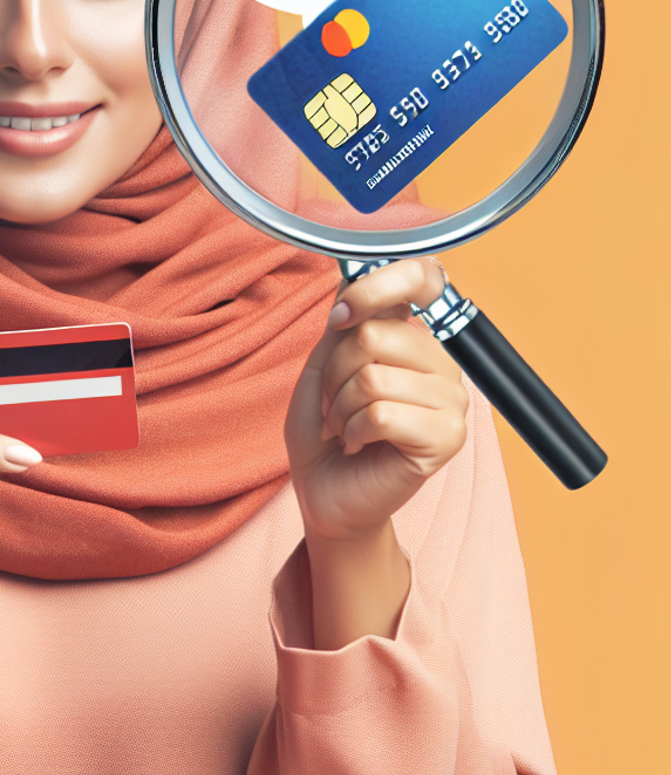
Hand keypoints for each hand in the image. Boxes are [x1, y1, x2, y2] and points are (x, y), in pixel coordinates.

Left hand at [285, 259, 469, 542]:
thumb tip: (351, 281)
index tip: (340, 316)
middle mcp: (442, 363)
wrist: (326, 495)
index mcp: (415, 339)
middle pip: (375, 335)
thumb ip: (342, 327)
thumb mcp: (322, 370)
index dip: (376, 286)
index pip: (421, 279)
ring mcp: (452, 400)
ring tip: (345, 427)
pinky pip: (382, 414)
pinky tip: (358, 445)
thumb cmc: (325, 435)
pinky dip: (354, 432)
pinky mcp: (448, 437)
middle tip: (335, 404)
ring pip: (373, 377)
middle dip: (335, 373)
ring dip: (341, 408)